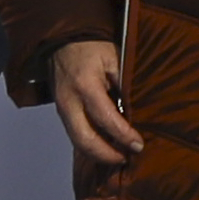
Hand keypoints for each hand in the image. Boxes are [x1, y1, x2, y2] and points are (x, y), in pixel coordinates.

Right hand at [49, 37, 142, 166]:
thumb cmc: (90, 46)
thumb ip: (125, 84)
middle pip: (85, 140)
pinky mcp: (61, 113)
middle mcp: (69, 101)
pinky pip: (75, 135)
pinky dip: (91, 145)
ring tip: (119, 155)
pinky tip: (106, 146)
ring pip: (77, 142)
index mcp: (85, 85)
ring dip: (98, 153)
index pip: (106, 119)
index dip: (123, 136)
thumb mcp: (114, 58)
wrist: (60, 41)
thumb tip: (138, 112)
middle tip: (126, 157)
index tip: (138, 145)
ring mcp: (61, 109)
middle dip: (107, 154)